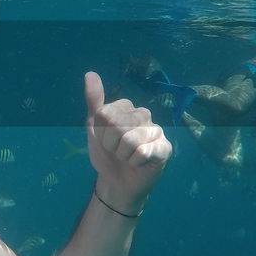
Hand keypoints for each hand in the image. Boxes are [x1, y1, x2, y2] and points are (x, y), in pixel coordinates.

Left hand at [84, 71, 170, 213]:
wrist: (116, 182)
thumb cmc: (106, 154)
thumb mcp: (95, 128)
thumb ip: (94, 101)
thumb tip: (90, 74)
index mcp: (126, 107)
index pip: (105, 114)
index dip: (101, 133)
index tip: (106, 141)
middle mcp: (143, 114)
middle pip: (118, 125)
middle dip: (111, 144)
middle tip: (116, 150)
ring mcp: (156, 130)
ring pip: (130, 139)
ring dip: (123, 155)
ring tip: (127, 157)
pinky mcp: (165, 148)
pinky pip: (144, 152)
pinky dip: (135, 162)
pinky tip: (139, 163)